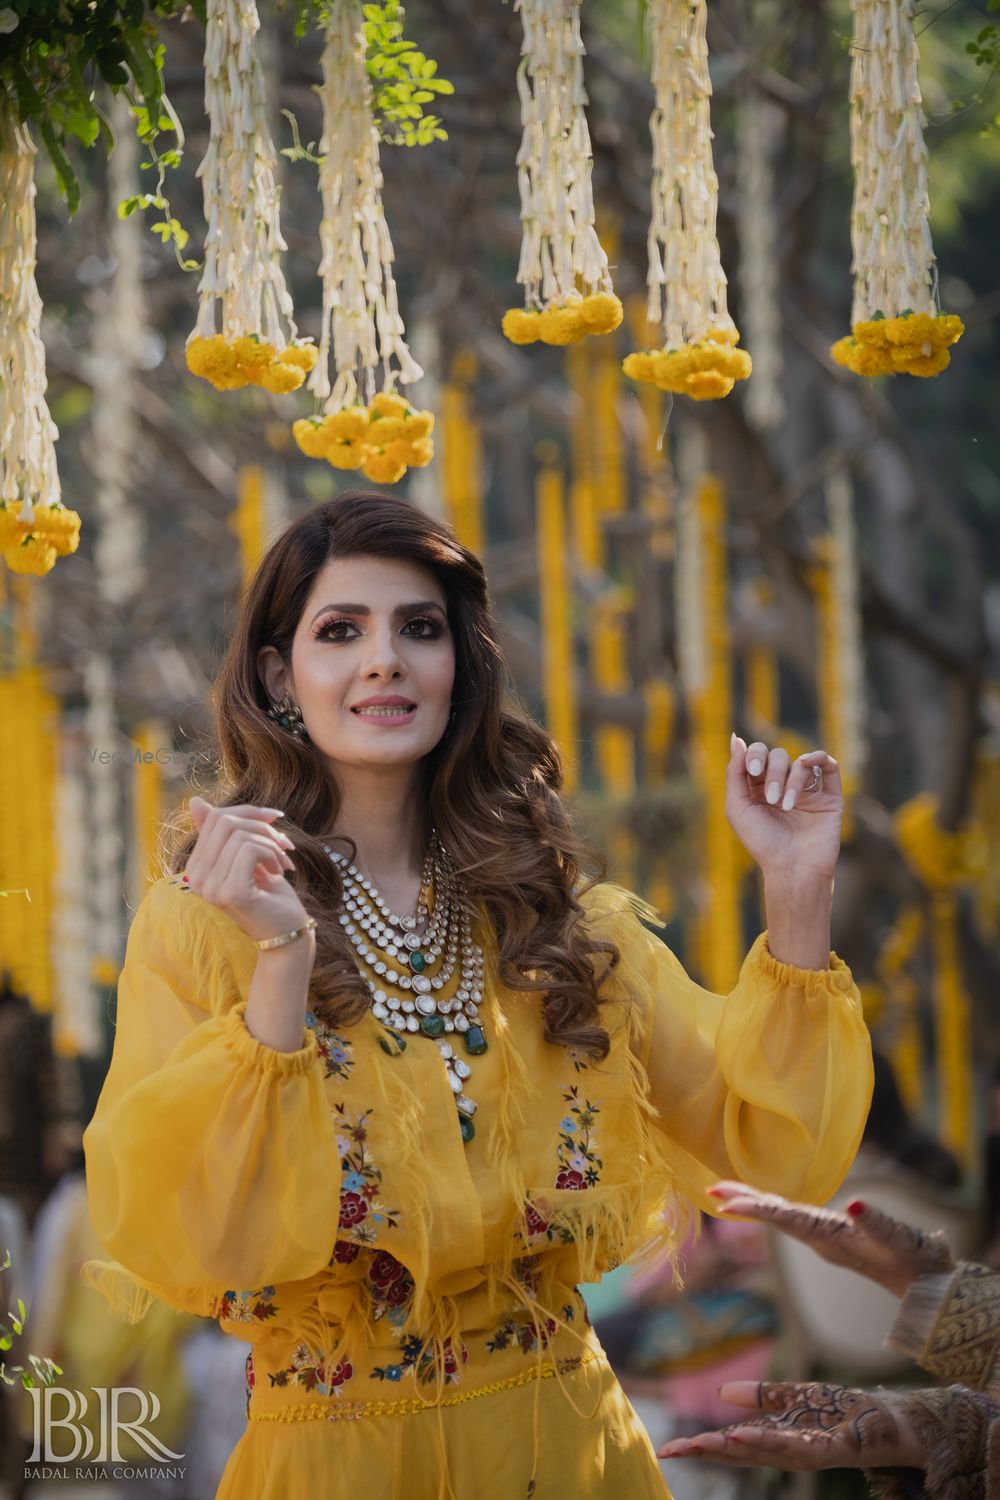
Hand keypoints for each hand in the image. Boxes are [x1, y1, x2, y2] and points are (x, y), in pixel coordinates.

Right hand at [185, 797, 310, 945]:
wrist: (287, 932)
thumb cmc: (269, 894)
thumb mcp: (247, 855)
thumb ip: (224, 832)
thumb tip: (194, 801)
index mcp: (197, 866)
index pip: (215, 817)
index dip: (249, 812)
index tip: (275, 820)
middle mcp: (196, 878)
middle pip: (225, 821)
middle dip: (261, 825)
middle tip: (284, 843)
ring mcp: (210, 887)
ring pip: (240, 834)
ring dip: (271, 843)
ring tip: (282, 862)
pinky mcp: (230, 893)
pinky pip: (249, 849)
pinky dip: (271, 853)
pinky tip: (279, 871)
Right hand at [659, 1380, 923, 1470]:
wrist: (892, 1421)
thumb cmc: (844, 1412)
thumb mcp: (798, 1397)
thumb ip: (763, 1397)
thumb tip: (723, 1394)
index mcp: (776, 1438)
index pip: (731, 1446)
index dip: (700, 1448)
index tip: (667, 1449)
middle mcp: (788, 1451)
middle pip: (742, 1454)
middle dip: (708, 1453)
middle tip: (674, 1451)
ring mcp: (811, 1453)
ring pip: (767, 1453)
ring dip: (737, 1448)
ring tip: (708, 1441)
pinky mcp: (835, 1449)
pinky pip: (801, 1448)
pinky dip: (773, 1442)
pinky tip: (749, 1435)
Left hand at [706, 1181, 954, 1297]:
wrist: (927, 1285)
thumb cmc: (915, 1260)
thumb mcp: (898, 1239)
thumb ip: (876, 1222)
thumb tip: (854, 1203)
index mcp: (830, 1237)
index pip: (785, 1219)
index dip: (756, 1209)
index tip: (725, 1203)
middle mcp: (821, 1239)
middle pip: (775, 1216)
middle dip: (743, 1202)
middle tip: (710, 1189)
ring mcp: (825, 1239)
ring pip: (781, 1218)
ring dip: (754, 1204)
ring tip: (724, 1192)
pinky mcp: (832, 1237)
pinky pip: (793, 1219)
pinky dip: (773, 1208)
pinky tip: (763, 1203)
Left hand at [726, 736, 842, 886]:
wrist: (792, 868)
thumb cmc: (762, 843)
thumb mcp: (737, 807)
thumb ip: (735, 773)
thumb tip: (736, 738)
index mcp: (759, 787)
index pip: (757, 755)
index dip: (754, 755)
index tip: (752, 770)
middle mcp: (783, 785)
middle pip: (778, 756)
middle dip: (773, 773)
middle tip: (772, 800)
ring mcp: (807, 791)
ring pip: (801, 763)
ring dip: (791, 781)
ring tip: (786, 806)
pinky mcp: (829, 797)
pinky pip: (829, 766)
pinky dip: (819, 758)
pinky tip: (809, 763)